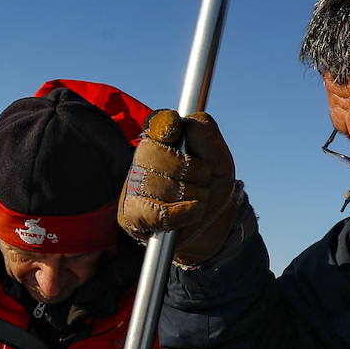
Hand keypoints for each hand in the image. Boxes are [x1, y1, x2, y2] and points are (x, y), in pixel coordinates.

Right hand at [118, 109, 238, 265]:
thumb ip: (205, 136)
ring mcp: (133, 184)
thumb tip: (184, 125)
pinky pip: (159, 213)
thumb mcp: (219, 160)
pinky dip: (184, 213)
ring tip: (196, 197)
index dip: (165, 126)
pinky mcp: (130, 213)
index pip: (159, 123)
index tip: (174, 131)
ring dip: (193, 194)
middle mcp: (142, 156)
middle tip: (202, 178)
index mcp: (163, 136)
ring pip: (161, 185)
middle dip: (193, 170)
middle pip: (158, 154)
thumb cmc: (210, 188)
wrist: (209, 225)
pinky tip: (190, 212)